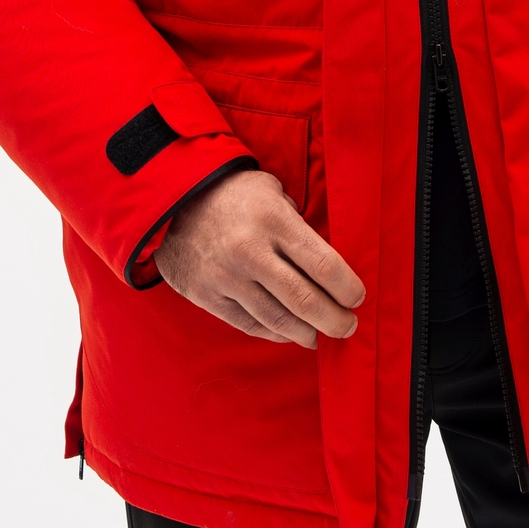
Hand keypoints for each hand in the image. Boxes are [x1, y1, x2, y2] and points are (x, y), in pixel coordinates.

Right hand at [155, 168, 364, 348]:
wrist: (170, 199)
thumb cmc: (233, 193)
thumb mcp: (272, 192)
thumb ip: (298, 226)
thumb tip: (326, 265)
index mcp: (274, 221)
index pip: (324, 265)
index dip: (348, 288)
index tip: (358, 297)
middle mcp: (251, 252)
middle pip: (305, 301)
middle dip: (335, 320)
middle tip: (349, 327)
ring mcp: (226, 278)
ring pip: (278, 320)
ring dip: (306, 333)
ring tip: (321, 335)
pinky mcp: (206, 296)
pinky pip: (249, 324)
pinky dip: (275, 333)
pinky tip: (289, 333)